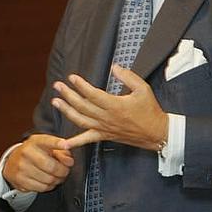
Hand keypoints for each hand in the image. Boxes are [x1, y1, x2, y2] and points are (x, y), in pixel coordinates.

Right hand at [3, 134, 73, 192]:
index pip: (48, 141)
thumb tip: (69, 161)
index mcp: (36, 141)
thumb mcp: (46, 146)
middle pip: (51, 166)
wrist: (12, 161)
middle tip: (66, 170)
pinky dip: (50, 186)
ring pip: (48, 179)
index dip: (57, 143)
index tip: (66, 145)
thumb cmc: (34, 152)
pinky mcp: (20, 180)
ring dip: (57, 179)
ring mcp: (22, 167)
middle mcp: (27, 152)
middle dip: (63, 170)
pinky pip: (42, 187)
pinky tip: (50, 181)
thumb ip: (61, 151)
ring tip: (58, 176)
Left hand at [51, 65, 167, 150]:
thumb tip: (114, 67)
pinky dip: (74, 143)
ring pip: (81, 120)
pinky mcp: (105, 136)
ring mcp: (104, 128)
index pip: (93, 95)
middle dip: (68, 95)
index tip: (72, 77)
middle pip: (82, 106)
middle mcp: (107, 118)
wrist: (156, 133)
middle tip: (57, 85)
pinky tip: (63, 144)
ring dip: (66, 111)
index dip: (81, 86)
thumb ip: (128, 76)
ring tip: (55, 102)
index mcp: (115, 105)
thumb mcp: (143, 88)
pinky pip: (87, 140)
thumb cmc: (150, 109)